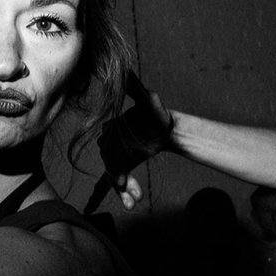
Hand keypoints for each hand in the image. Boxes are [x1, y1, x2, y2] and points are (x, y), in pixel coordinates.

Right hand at [96, 72, 172, 209]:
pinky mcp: (123, 166)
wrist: (165, 128)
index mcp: (113, 129)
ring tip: (133, 203)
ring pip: (114, 176)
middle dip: (120, 180)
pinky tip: (131, 204)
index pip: (110, 149)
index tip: (122, 180)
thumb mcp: (150, 100)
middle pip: (111, 165)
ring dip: (123, 190)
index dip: (115, 164)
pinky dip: (124, 193)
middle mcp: (111, 143)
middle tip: (129, 192)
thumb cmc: (156, 112)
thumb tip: (127, 71)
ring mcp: (116, 155)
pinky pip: (119, 182)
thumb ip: (137, 90)